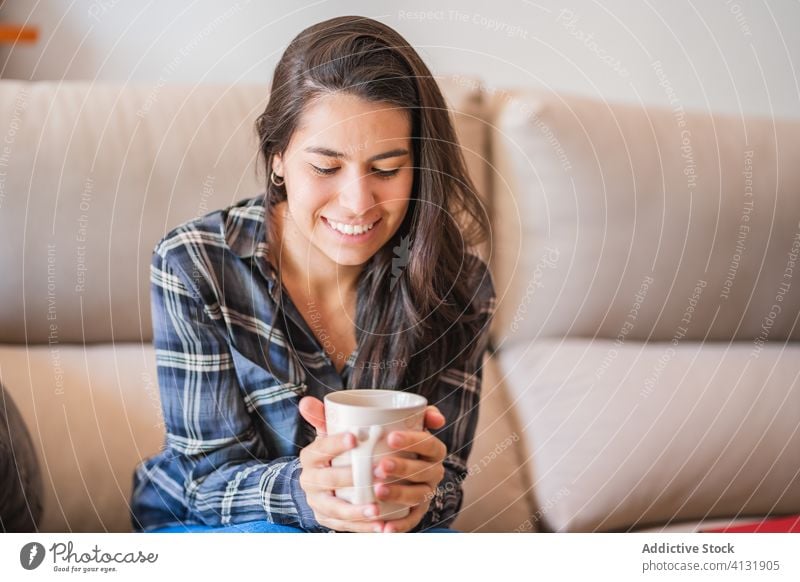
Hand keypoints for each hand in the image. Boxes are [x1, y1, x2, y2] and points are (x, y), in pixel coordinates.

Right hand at [297, 396, 384, 532]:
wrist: (321, 482)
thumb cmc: (333, 451)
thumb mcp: (327, 433)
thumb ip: (322, 416)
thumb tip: (306, 400)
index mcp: (310, 457)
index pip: (320, 448)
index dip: (335, 442)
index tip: (355, 437)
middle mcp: (309, 481)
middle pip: (328, 480)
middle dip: (352, 478)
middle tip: (378, 472)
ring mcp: (318, 503)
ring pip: (336, 509)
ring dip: (357, 511)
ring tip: (377, 510)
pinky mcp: (328, 520)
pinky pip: (345, 527)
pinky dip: (363, 529)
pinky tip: (382, 528)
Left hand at [374, 406, 447, 532]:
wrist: (388, 466)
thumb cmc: (394, 441)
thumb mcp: (400, 424)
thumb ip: (411, 413)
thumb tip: (427, 417)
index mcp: (433, 450)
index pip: (430, 444)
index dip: (414, 441)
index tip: (391, 437)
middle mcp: (433, 472)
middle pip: (424, 471)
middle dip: (404, 468)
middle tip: (379, 466)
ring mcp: (426, 493)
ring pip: (418, 495)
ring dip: (400, 494)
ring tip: (378, 491)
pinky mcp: (416, 512)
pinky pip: (411, 520)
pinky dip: (399, 526)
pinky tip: (384, 528)